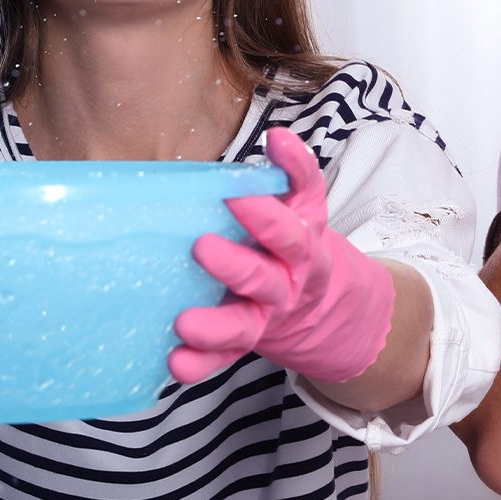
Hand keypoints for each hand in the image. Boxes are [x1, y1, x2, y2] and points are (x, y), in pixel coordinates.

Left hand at [169, 127, 395, 384]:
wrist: (325, 306)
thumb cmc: (298, 242)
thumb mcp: (307, 208)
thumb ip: (293, 173)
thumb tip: (278, 136)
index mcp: (304, 244)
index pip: (293, 225)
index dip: (271, 206)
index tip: (239, 185)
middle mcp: (288, 282)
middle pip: (267, 276)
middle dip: (236, 264)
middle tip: (201, 246)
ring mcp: (266, 317)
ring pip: (244, 325)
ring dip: (216, 326)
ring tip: (184, 321)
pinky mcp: (244, 343)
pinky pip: (223, 358)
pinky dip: (200, 363)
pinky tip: (175, 361)